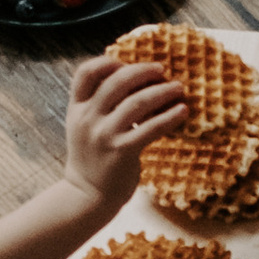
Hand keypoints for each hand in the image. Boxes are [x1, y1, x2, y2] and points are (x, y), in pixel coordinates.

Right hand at [62, 51, 189, 204]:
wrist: (87, 195)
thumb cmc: (92, 157)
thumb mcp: (83, 127)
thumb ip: (97, 105)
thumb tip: (130, 79)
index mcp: (76, 109)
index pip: (84, 73)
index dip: (106, 62)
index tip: (125, 62)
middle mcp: (88, 119)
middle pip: (115, 82)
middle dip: (142, 71)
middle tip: (161, 69)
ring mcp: (104, 135)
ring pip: (136, 102)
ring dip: (161, 91)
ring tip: (177, 88)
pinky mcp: (122, 151)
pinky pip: (151, 128)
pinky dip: (169, 117)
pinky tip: (182, 111)